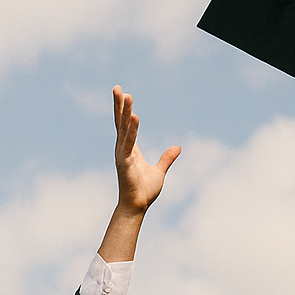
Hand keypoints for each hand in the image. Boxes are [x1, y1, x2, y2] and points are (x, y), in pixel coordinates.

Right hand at [112, 85, 180, 215]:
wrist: (137, 206)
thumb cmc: (144, 190)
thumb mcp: (160, 171)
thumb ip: (167, 158)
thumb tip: (177, 147)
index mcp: (130, 149)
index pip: (125, 125)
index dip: (123, 110)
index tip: (123, 94)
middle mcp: (123, 149)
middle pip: (121, 122)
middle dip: (119, 105)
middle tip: (117, 87)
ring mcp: (122, 154)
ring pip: (124, 129)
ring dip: (125, 112)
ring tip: (127, 96)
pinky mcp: (125, 162)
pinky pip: (129, 143)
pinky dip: (132, 130)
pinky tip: (134, 117)